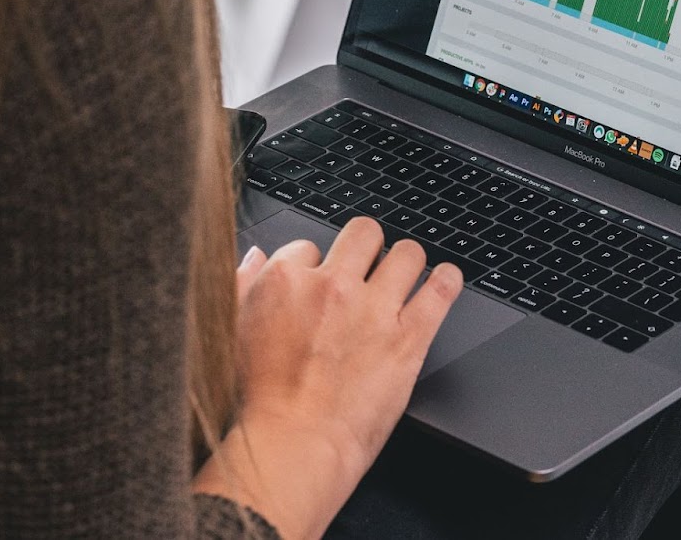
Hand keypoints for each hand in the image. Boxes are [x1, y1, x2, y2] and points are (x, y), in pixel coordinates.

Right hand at [194, 218, 461, 539]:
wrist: (292, 447)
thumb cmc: (258, 404)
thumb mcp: (232, 332)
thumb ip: (244, 286)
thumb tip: (257, 258)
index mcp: (285, 281)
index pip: (309, 245)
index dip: (317, 264)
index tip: (322, 283)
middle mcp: (331, 286)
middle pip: (363, 233)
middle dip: (367, 247)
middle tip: (368, 266)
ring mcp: (373, 310)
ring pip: (407, 254)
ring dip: (407, 262)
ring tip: (407, 275)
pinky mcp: (408, 338)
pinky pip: (441, 290)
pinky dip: (447, 281)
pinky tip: (445, 281)